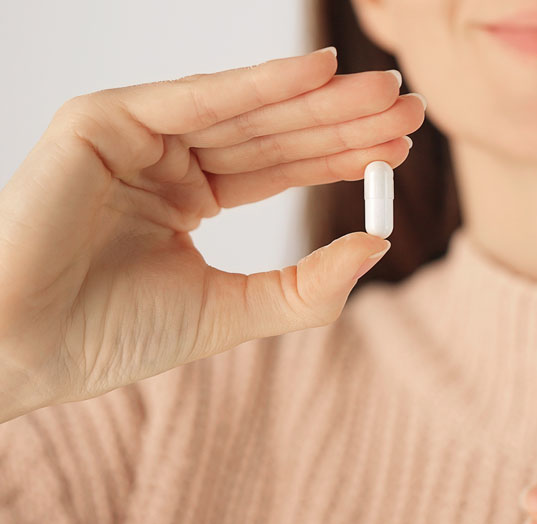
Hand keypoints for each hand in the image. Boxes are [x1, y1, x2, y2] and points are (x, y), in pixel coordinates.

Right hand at [0, 48, 424, 421]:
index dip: (341, 153)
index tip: (399, 146)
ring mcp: (136, 135)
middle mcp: (167, 159)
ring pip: (247, 111)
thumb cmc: (111, 335)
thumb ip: (305, 285)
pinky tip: (321, 72)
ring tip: (387, 92)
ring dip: (321, 98)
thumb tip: (378, 246)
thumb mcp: (231, 309)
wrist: (26, 351)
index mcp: (189, 197)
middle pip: (274, 131)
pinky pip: (198, 97)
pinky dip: (260, 82)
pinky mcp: (103, 118)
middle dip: (344, 119)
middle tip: (410, 109)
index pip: (282, 165)